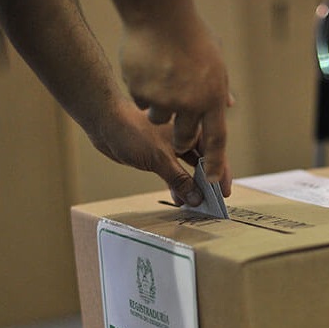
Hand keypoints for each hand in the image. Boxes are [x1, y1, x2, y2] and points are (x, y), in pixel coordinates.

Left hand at [89, 97, 231, 206]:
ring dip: (192, 187)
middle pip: (204, 163)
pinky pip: (174, 173)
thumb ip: (179, 179)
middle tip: (212, 203)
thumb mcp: (160, 158)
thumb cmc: (134, 131)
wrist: (104, 122)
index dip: (222, 173)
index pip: (215, 153)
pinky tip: (178, 199)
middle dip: (208, 183)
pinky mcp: (159, 156)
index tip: (223, 193)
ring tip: (195, 205)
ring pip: (189, 170)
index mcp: (191, 131)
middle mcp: (185, 139)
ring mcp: (172, 148)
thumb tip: (197, 198)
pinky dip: (177, 185)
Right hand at [119, 17, 230, 183]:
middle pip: (184, 138)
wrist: (159, 14)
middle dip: (180, 136)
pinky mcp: (142, 92)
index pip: (216, 139)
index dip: (216, 164)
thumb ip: (218, 87)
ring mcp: (165, 99)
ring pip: (160, 120)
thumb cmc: (190, 34)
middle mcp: (190, 103)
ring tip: (160, 81)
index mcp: (212, 97)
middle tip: (177, 120)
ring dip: (159, 109)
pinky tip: (147, 70)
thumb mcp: (214, 60)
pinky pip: (143, 102)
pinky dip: (143, 91)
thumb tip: (227, 104)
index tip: (214, 182)